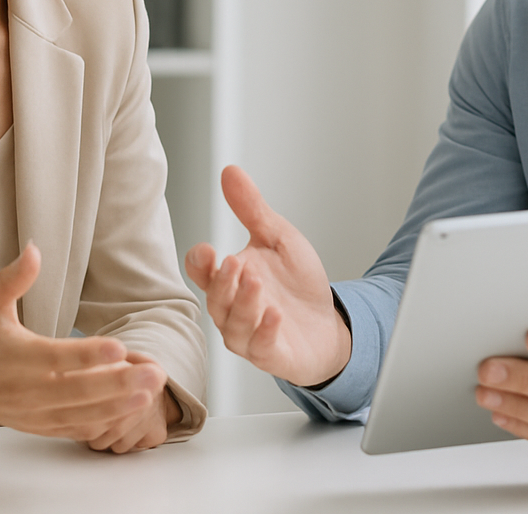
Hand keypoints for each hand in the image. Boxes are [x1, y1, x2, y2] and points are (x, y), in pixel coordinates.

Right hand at [0, 244, 171, 446]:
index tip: (120, 346)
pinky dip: (103, 425)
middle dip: (119, 384)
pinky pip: (76, 429)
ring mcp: (36, 412)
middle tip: (155, 374)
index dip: (89, 354)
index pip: (58, 357)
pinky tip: (131, 415)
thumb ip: (13, 279)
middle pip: (79, 390)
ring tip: (151, 394)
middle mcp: (29, 389)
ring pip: (82, 413)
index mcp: (19, 357)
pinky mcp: (42, 426)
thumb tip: (34, 248)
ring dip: (118, 406)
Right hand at [184, 165, 351, 386]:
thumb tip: (230, 172)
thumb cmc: (297, 284)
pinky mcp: (270, 354)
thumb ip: (252, 210)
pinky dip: (265, 331)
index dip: (200, 263)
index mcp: (229, 279)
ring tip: (256, 283)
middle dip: (223, 283)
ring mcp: (248, 335)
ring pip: (234, 324)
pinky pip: (260, 347)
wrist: (328, 323)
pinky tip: (275, 315)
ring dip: (244, 304)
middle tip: (235, 264)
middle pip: (215, 298)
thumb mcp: (278, 238)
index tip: (208, 251)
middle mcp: (232, 309)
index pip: (201, 271)